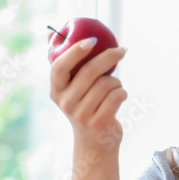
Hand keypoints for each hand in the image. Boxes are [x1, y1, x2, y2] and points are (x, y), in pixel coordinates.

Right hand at [48, 31, 128, 151]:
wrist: (95, 143)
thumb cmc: (87, 108)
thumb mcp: (73, 90)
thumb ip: (71, 67)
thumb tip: (65, 35)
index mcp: (56, 90)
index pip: (59, 67)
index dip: (74, 52)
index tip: (91, 41)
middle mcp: (65, 102)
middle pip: (89, 71)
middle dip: (109, 57)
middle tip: (122, 50)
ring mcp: (81, 114)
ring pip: (107, 83)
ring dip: (117, 82)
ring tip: (115, 88)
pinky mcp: (98, 122)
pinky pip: (116, 95)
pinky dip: (122, 93)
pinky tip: (119, 98)